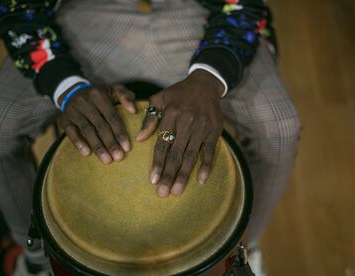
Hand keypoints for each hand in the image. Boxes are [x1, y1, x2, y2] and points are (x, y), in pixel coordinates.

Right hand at [58, 84, 135, 163]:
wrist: (72, 92)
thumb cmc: (99, 95)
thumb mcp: (113, 90)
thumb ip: (126, 97)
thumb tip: (134, 110)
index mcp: (99, 95)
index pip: (112, 117)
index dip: (120, 133)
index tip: (127, 148)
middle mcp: (85, 102)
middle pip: (100, 126)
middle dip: (111, 143)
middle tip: (119, 157)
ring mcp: (73, 111)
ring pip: (87, 131)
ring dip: (98, 147)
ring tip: (107, 160)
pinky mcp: (64, 119)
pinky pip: (71, 132)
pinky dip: (78, 143)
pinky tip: (87, 153)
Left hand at [136, 69, 223, 197]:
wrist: (204, 84)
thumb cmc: (178, 94)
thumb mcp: (159, 99)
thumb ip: (149, 118)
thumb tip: (140, 139)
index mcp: (171, 115)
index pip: (162, 144)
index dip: (158, 163)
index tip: (153, 180)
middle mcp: (186, 122)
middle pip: (176, 153)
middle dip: (169, 175)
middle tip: (164, 193)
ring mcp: (202, 127)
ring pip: (191, 155)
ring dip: (184, 174)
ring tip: (177, 191)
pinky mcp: (214, 130)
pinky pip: (210, 150)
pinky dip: (206, 165)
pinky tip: (201, 179)